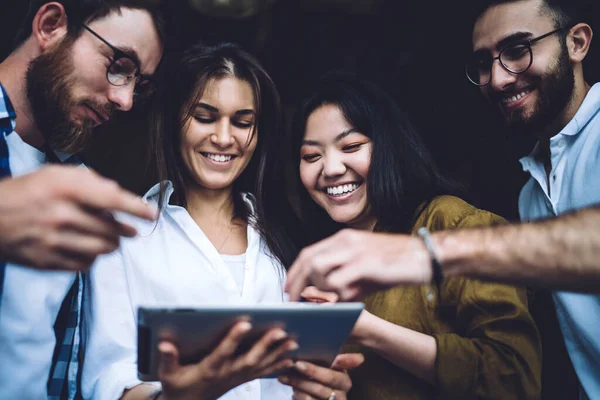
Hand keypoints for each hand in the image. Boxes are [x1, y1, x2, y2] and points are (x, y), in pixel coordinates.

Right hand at [0, 166, 156, 270]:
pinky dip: (93, 258)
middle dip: (127, 230)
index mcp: (63, 187)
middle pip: (111, 229)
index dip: (137, 208)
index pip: (112, 199)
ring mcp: (52, 240)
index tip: (152, 214)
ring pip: (102, 249)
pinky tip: (89, 249)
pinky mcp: (45, 260)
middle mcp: (59, 214)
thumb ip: (88, 179)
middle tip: (131, 230)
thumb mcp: (53, 173)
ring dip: (112, 245)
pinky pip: (84, 265)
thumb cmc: (25, 192)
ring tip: (111, 239)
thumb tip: (116, 192)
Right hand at [158, 320, 296, 399]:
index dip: (234, 339)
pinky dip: (278, 365)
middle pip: (249, 359)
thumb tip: (164, 344)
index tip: (245, 323)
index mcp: (209, 370)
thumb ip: (167, 359)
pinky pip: (263, 372)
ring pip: (260, 365)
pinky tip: (291, 357)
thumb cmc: (177, 385)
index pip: (223, 353)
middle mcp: (226, 374)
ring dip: (278, 354)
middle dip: (265, 345)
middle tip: (280, 330)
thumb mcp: (167, 374)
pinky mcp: (242, 379)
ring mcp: (236, 378)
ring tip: (293, 341)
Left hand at [278, 353, 363, 399]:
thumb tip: (361, 358)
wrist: (319, 393)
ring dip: (295, 388)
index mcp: (344, 382)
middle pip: (318, 389)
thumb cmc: (324, 374)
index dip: (314, 370)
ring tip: (285, 378)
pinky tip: (291, 391)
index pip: (331, 377)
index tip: (298, 363)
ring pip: (309, 399)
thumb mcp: (332, 365)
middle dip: (299, 380)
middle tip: (284, 372)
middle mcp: (340, 396)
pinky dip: (296, 397)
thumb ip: (341, 360)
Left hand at [286, 229, 430, 301]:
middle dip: (296, 281)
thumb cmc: (396, 264)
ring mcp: (354, 251)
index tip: (288, 288)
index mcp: (344, 238)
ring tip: (331, 299)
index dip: (295, 271)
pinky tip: (350, 299)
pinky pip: (338, 281)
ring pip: (318, 268)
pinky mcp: (365, 264)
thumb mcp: (365, 269)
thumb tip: (327, 296)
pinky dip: (337, 294)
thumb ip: (345, 279)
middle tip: (292, 300)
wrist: (425, 256)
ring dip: (318, 287)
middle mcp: (345, 240)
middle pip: (307, 259)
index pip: (309, 252)